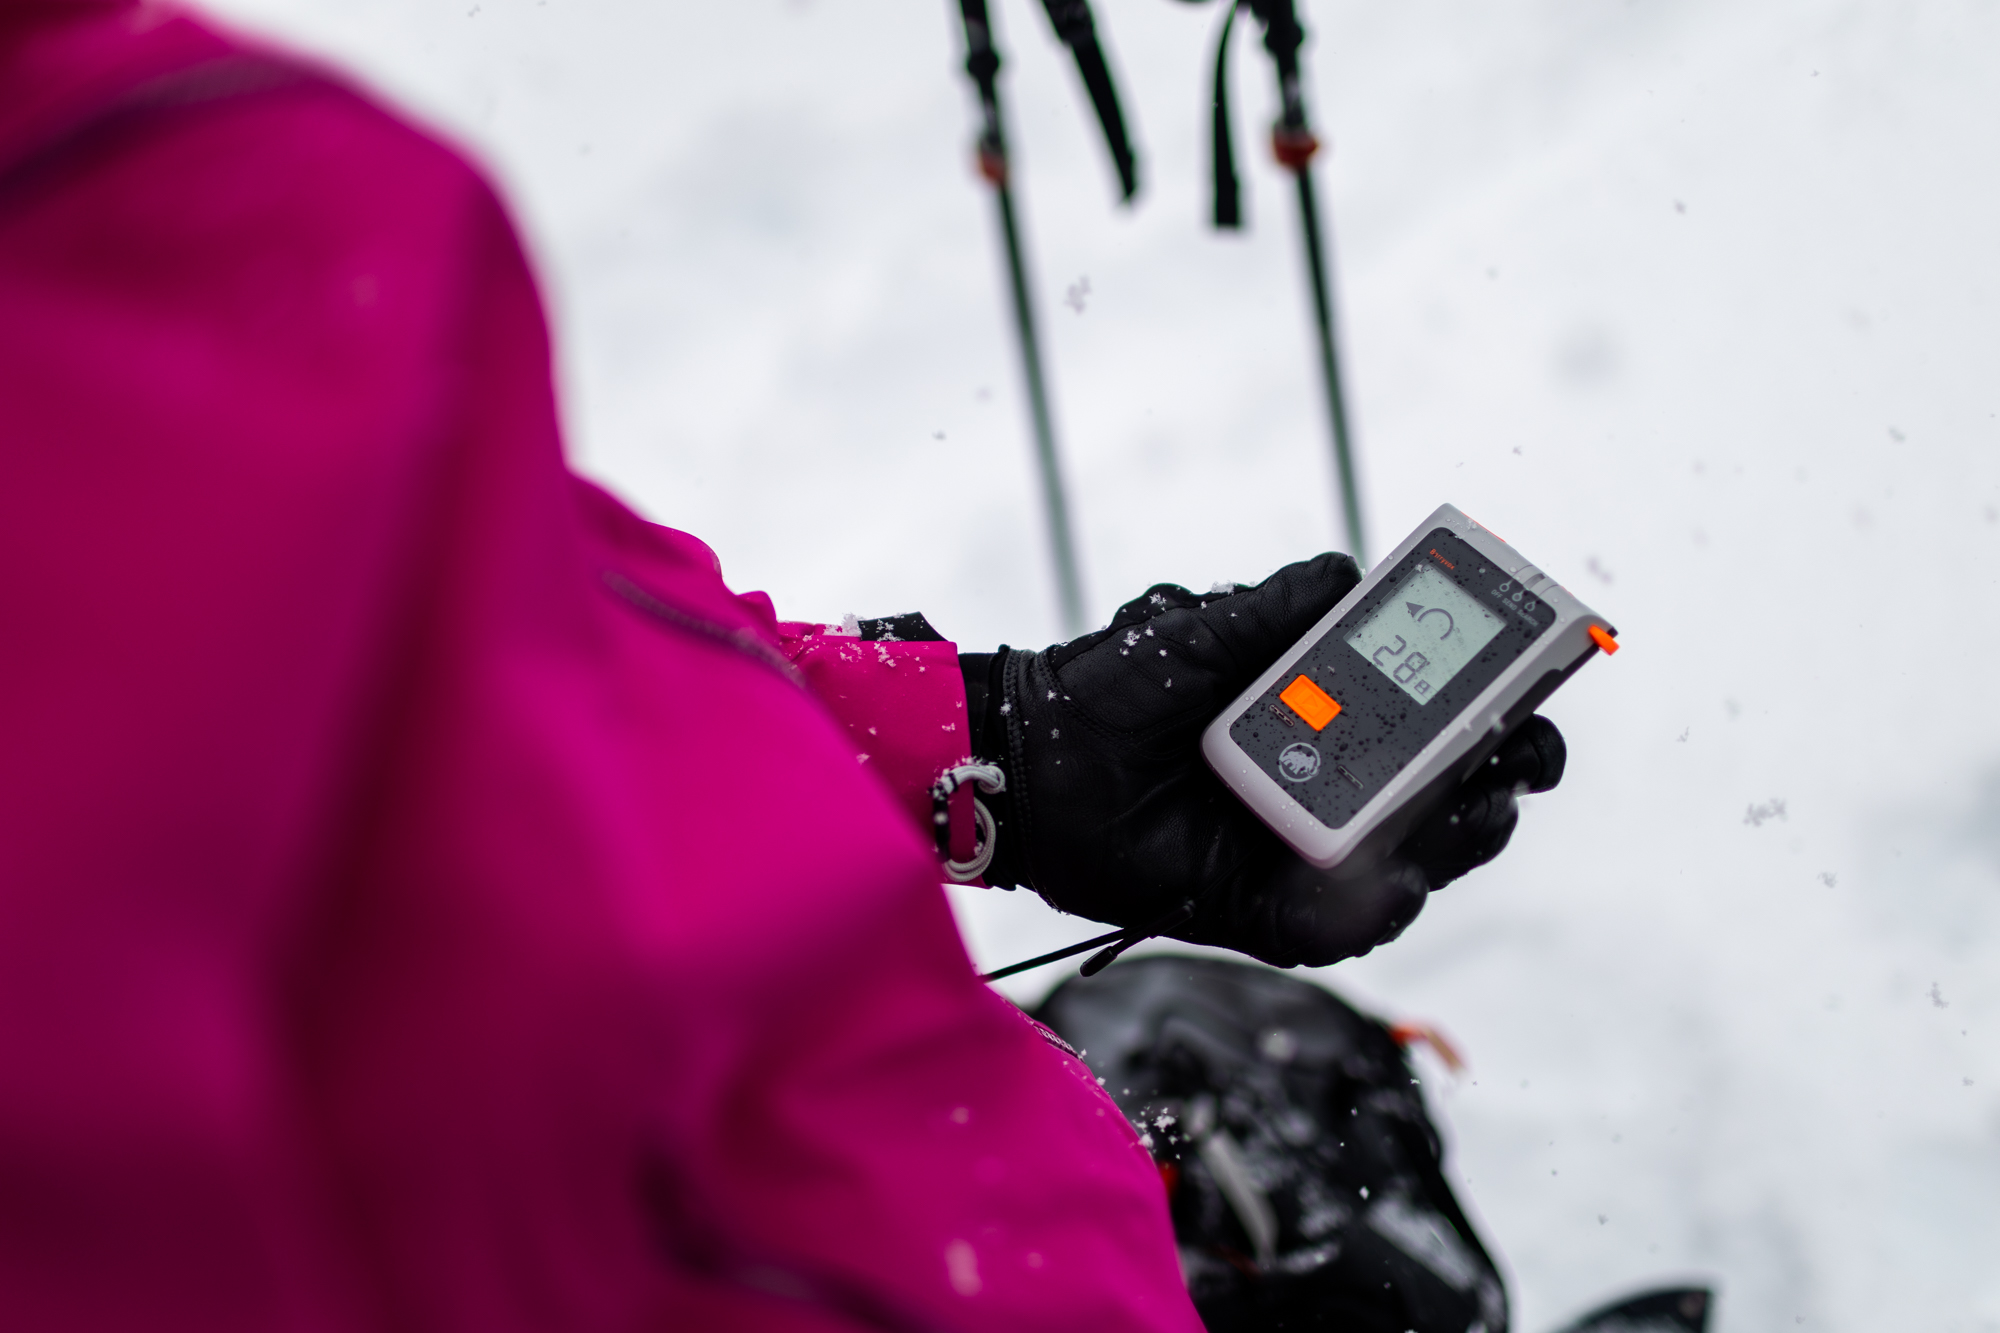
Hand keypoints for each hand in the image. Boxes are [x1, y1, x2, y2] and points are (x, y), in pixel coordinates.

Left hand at [961, 556, 1564, 966]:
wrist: (1035, 760)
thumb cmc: (1117, 690)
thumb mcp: (1209, 632)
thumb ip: (1283, 607)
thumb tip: (1353, 574)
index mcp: (1331, 726)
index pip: (1439, 732)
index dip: (1499, 722)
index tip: (1533, 702)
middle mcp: (1330, 794)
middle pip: (1447, 807)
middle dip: (1500, 786)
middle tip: (1517, 764)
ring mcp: (1297, 857)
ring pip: (1408, 869)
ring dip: (1452, 844)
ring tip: (1473, 810)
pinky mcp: (1257, 910)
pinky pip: (1331, 926)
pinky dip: (1365, 908)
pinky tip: (1389, 877)